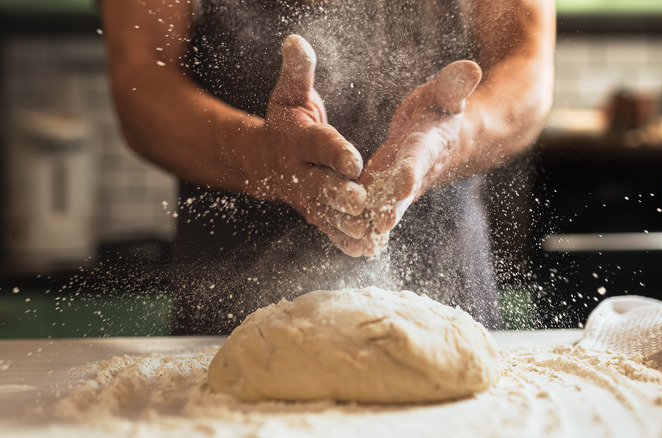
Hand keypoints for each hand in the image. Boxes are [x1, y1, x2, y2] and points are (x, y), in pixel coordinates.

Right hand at [250, 35, 368, 255]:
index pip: (318, 144)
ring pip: (326, 213)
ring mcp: (305, 197)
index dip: (335, 151)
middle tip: (360, 202)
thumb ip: (298, 72)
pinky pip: (329, 229)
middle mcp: (299, 172)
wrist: (263, 159)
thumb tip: (295, 40)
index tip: (354, 159)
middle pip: (320, 185)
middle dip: (339, 194)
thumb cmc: (286, 121)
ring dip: (346, 225)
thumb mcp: (290, 94)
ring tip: (369, 232)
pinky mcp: (314, 214)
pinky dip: (344, 241)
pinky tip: (365, 250)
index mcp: (297, 140)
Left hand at [359, 60, 481, 255]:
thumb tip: (471, 67)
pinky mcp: (385, 191)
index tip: (403, 182)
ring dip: (374, 223)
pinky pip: (375, 209)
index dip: (411, 169)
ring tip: (359, 241)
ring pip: (387, 206)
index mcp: (428, 144)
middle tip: (379, 225)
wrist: (444, 138)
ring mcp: (399, 185)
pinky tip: (351, 242)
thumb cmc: (440, 110)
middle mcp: (415, 170)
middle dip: (392, 208)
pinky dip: (366, 225)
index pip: (420, 157)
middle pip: (403, 192)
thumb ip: (453, 84)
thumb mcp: (445, 94)